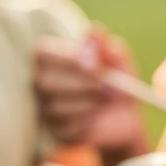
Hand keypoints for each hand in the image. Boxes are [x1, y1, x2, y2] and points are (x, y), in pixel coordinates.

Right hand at [35, 28, 149, 158]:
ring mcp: (44, 109)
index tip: (95, 65)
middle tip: (107, 86)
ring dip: (87, 103)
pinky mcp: (54, 132)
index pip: (42, 54)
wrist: (125, 117)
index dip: (67, 60)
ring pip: (56, 107)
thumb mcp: (117, 60)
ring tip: (105, 100)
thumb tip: (94, 33)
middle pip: (45, 83)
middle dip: (80, 84)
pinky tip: (97, 117)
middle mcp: (40, 83)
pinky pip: (65, 128)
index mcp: (50, 57)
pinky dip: (86, 122)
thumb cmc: (116, 81)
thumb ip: (105, 45)